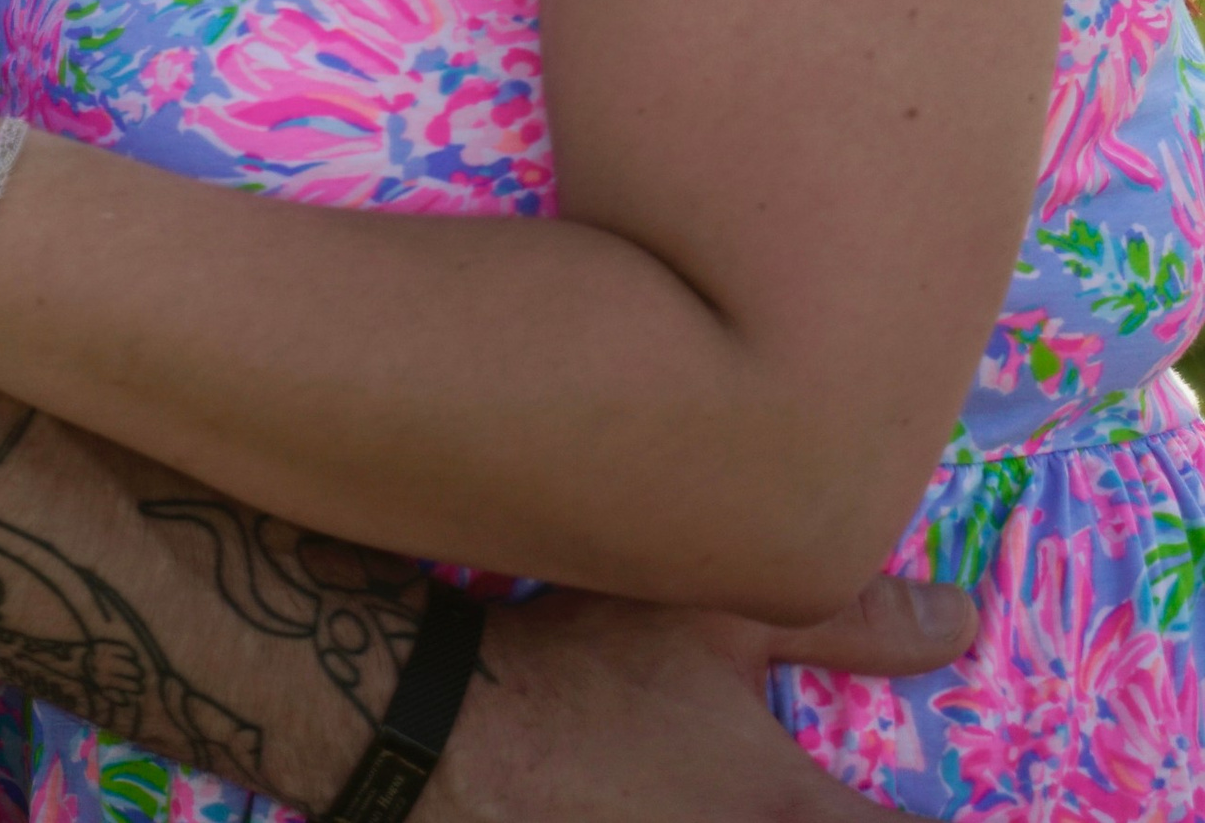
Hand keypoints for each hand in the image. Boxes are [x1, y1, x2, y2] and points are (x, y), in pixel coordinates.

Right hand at [438, 574, 976, 819]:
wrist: (451, 732)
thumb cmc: (595, 664)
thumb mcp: (723, 613)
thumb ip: (852, 620)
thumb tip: (964, 620)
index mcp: (794, 822)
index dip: (955, 821)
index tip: (944, 798)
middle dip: (862, 809)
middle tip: (855, 782)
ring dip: (779, 815)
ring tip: (758, 785)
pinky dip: (713, 822)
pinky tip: (695, 795)